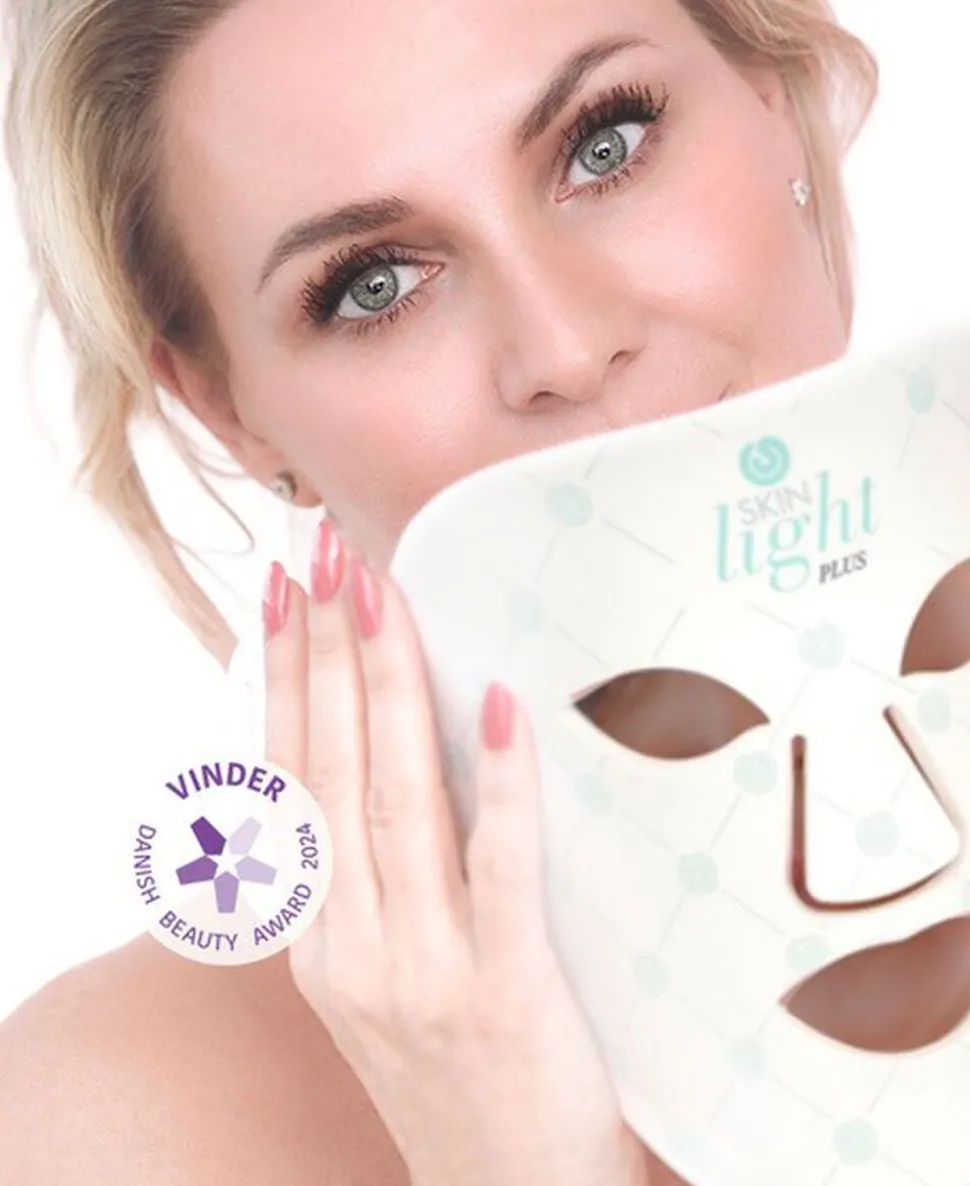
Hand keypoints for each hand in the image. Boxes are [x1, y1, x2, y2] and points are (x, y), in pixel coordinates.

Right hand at [260, 520, 653, 1185]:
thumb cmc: (450, 1073)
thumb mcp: (379, 979)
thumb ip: (371, 879)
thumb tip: (391, 754)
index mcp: (313, 939)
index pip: (289, 780)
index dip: (286, 679)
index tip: (285, 593)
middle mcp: (348, 949)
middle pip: (332, 771)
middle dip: (327, 653)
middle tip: (327, 558)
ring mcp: (420, 970)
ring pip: (394, 801)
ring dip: (387, 686)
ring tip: (381, 597)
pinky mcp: (503, 990)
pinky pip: (499, 865)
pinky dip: (498, 778)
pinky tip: (495, 699)